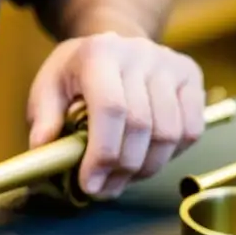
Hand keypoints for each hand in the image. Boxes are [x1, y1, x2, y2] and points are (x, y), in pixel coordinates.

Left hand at [27, 32, 204, 199]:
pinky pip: (191, 130)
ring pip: (170, 134)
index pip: (111, 109)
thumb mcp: (48, 87)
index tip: (90, 184)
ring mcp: (170, 64)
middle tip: (104, 190)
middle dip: (122, 169)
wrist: (114, 44)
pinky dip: (170, 155)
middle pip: (142, 126)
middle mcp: (140, 54)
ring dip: (146, 168)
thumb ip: (44, 118)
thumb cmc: (76, 73)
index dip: (103, 154)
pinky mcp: (191, 76)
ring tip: (123, 178)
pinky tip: (147, 159)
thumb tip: (43, 150)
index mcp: (100, 53)